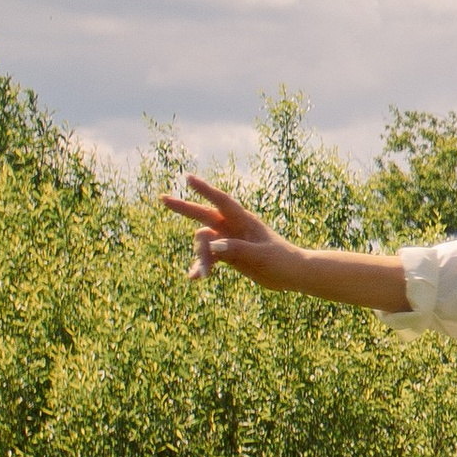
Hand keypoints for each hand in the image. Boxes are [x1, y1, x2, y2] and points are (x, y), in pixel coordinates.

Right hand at [161, 176, 285, 285]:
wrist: (293, 274)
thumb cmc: (282, 262)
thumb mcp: (260, 257)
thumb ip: (237, 250)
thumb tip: (214, 245)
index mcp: (245, 220)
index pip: (222, 201)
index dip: (204, 190)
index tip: (188, 179)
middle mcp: (234, 226)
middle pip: (204, 215)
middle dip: (184, 207)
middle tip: (163, 199)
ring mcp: (230, 239)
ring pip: (204, 243)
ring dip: (200, 258)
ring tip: (200, 277)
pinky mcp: (228, 253)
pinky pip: (209, 257)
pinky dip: (202, 266)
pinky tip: (195, 278)